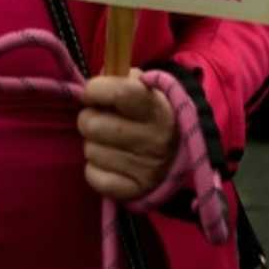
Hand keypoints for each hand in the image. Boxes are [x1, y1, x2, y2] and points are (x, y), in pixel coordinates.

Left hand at [77, 71, 178, 200]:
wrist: (179, 150)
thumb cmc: (149, 111)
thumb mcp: (143, 86)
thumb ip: (119, 77)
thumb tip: (93, 84)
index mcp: (155, 108)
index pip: (117, 92)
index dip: (95, 89)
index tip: (93, 92)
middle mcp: (153, 139)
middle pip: (92, 124)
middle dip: (90, 118)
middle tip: (102, 119)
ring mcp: (145, 169)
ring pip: (90, 150)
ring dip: (94, 144)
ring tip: (110, 141)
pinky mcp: (135, 191)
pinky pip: (93, 177)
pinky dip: (95, 169)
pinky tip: (110, 161)